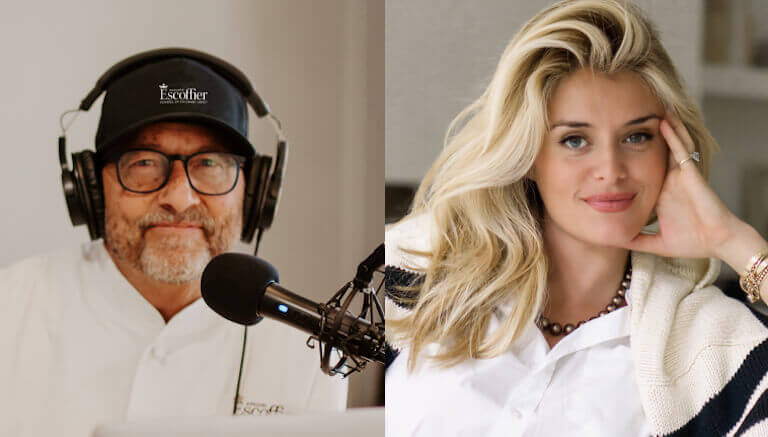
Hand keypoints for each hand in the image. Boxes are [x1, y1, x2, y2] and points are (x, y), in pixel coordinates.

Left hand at [617, 113, 738, 258]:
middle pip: (655, 153)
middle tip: (628, 116)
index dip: (631, 160)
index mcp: (661, 194)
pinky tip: (665, 122)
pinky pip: (681, 151)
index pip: (643, 172)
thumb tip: (614, 245)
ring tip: (650, 108)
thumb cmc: (694, 242)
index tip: (612, 149)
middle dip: (645, 136)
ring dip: (663, 128)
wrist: (718, 242)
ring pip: (670, 146)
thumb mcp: (657, 242)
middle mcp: (670, 181)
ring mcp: (681, 175)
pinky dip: (673, 136)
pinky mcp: (690, 174)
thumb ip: (636, 242)